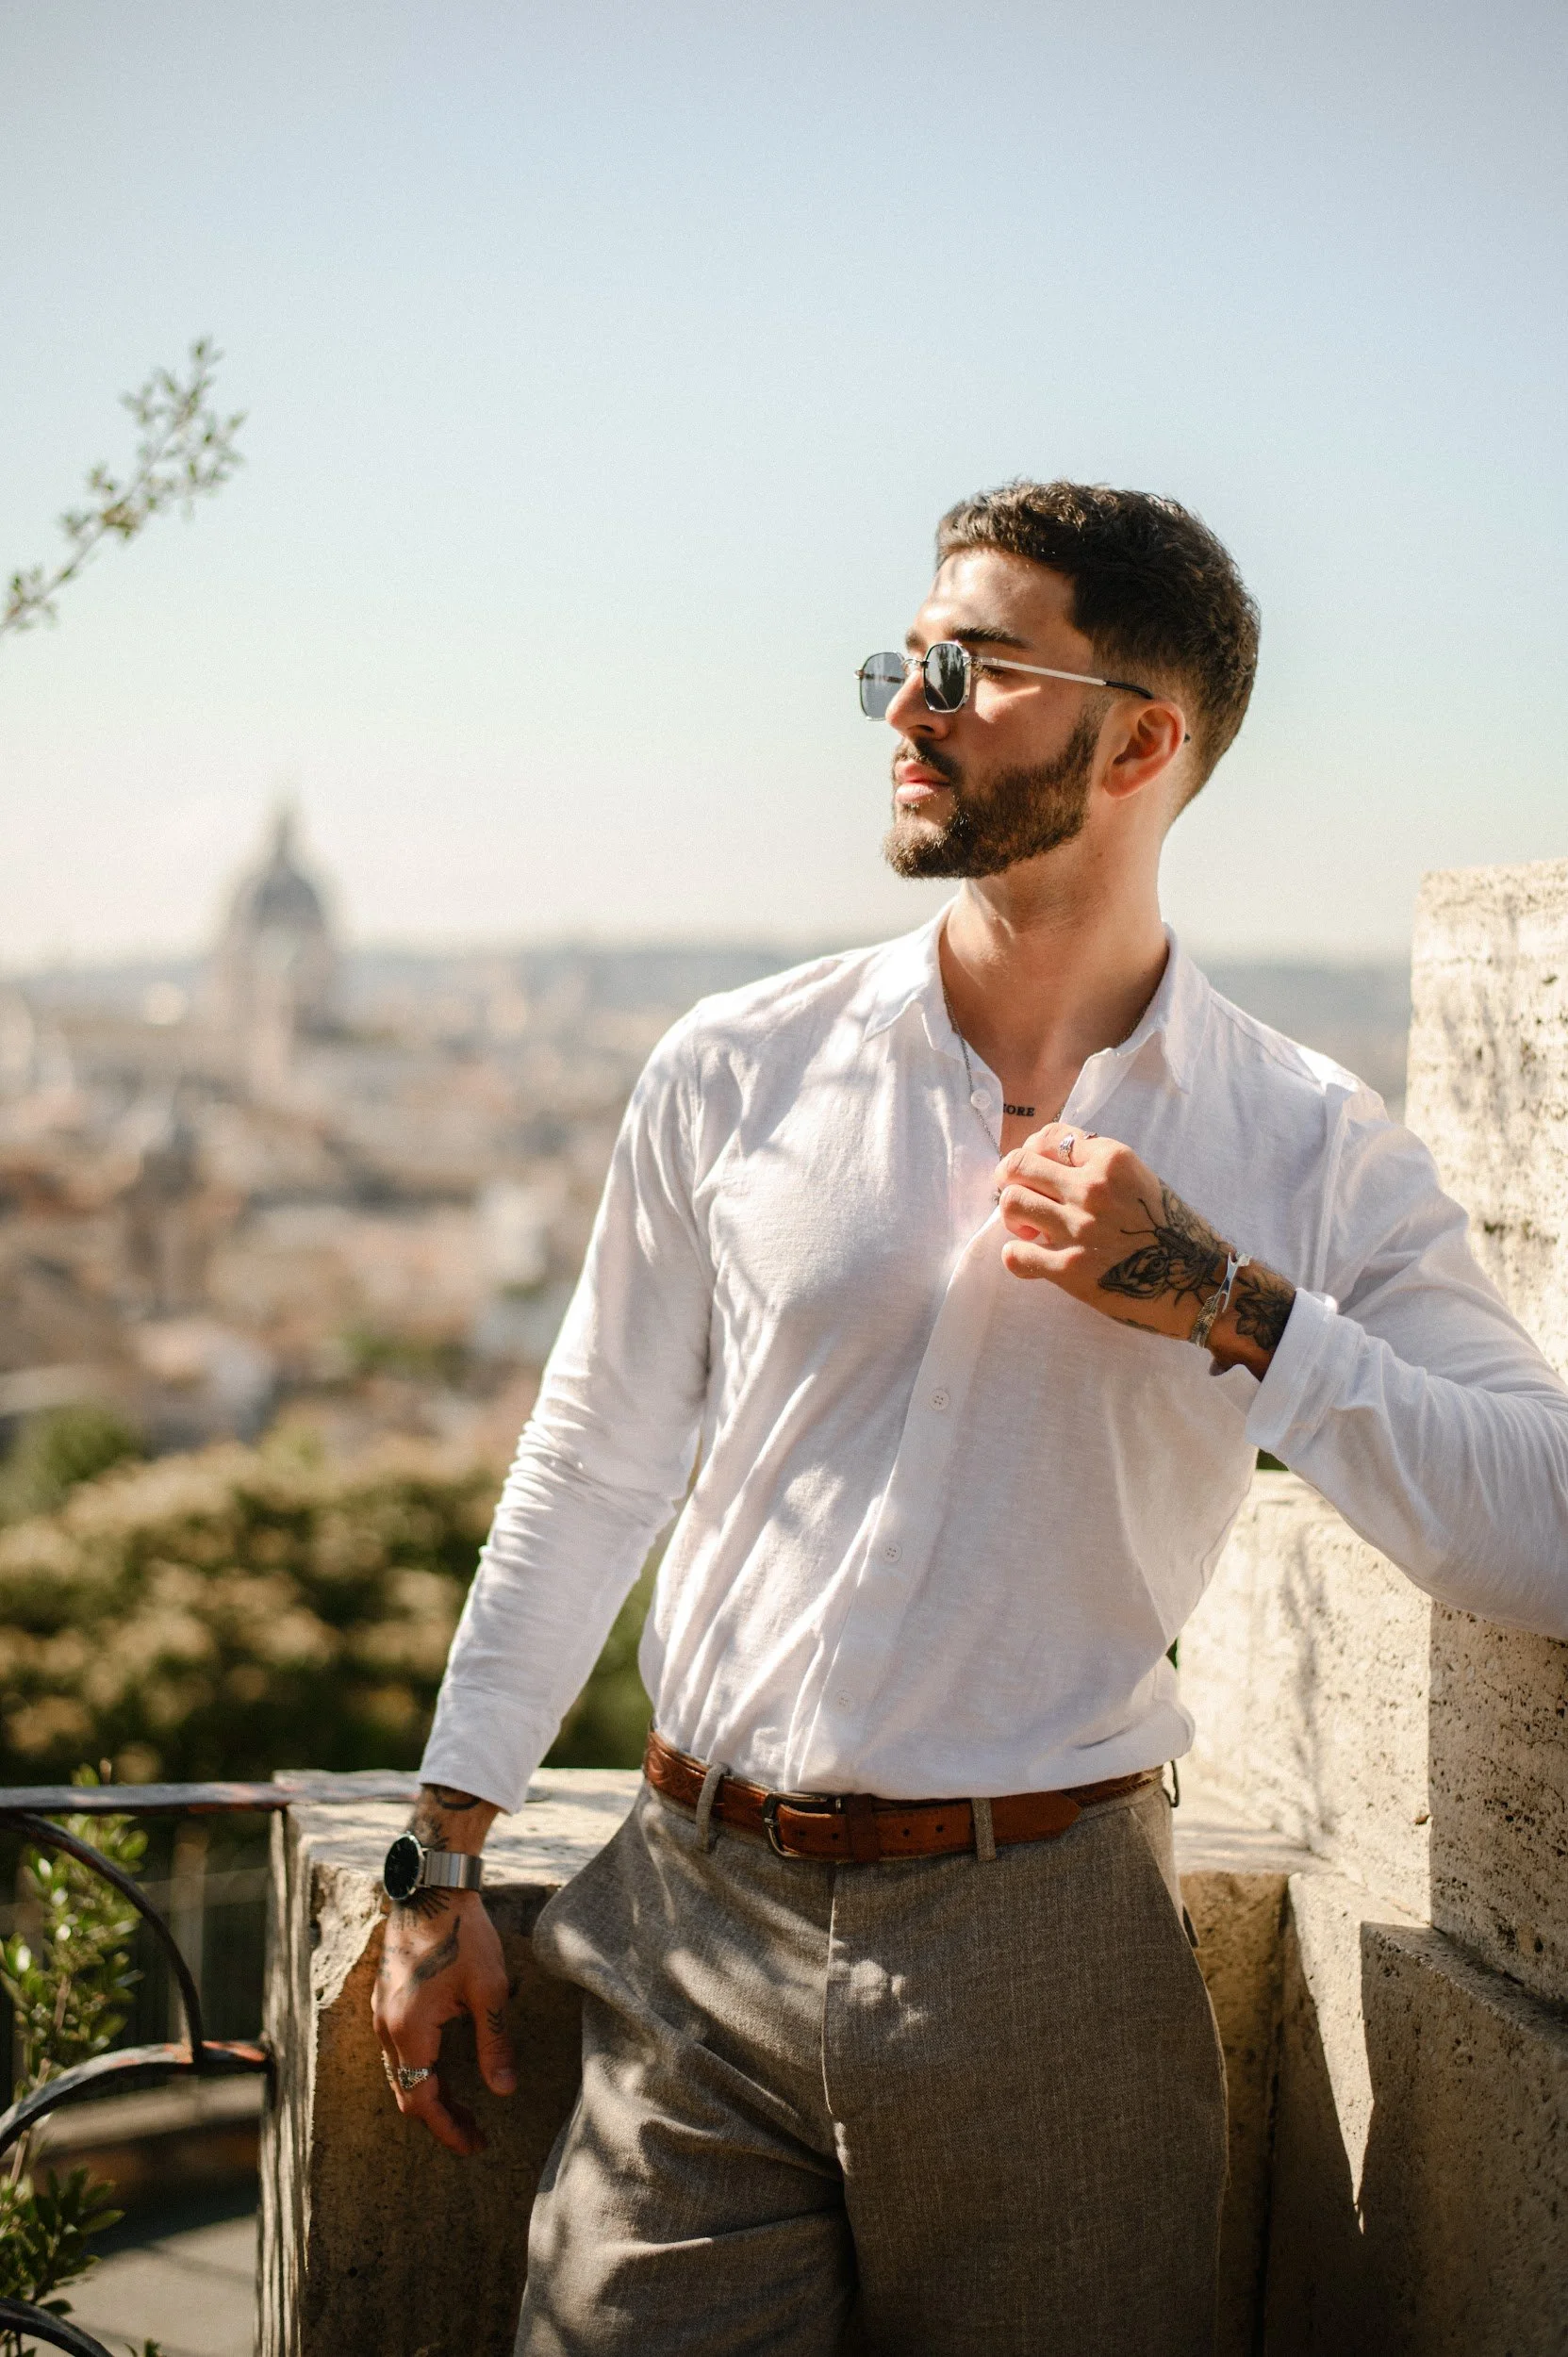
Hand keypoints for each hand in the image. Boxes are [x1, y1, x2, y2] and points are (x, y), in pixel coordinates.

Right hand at [371, 1784, 513, 2156]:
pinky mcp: (387, 1998)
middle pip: (407, 2092)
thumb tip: (504, 2091)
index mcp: (409, 2031)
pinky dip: (420, 2069)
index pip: (423, 2101)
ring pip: (400, 2072)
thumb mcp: (489, 1991)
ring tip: (465, 2108)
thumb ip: (494, 2044)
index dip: (449, 2129)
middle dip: (441, 2117)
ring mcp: (382, 2012)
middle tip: (476, 2133)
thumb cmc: (464, 1934)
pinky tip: (444, 2067)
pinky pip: (397, 2050)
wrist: (433, 1886)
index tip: (475, 2146)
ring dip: (429, 2094)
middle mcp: (387, 2028)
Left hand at [994, 1122, 1294, 1372]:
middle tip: (1020, 1197)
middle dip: (1009, 1180)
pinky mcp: (1072, 1270)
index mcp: (1112, 1160)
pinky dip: (1016, 1257)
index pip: (1049, 1137)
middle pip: (1018, 1165)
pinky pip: (1016, 1255)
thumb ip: (1099, 1167)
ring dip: (1013, 1217)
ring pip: (1010, 1203)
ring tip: (1030, 1230)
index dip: (1033, 1153)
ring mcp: (1081, 1229)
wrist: (1202, 1282)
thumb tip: (1050, 1165)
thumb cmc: (1174, 1231)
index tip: (1035, 1170)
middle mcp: (1093, 1189)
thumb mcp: (1141, 1180)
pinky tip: (1030, 1259)